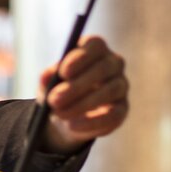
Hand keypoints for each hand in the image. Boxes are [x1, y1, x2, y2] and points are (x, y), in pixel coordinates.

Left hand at [40, 34, 128, 153]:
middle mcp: (113, 63)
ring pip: (110, 91)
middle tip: (55, 99)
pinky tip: (72, 126)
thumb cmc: (57, 89)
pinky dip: (91, 122)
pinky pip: (113, 115)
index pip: (95, 45)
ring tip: (59, 114)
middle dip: (77, 85)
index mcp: (94, 49)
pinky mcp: (122, 108)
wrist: (65, 115)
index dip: (80, 57)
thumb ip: (47, 77)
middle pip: (103, 68)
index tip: (63, 72)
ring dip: (82, 104)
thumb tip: (48, 75)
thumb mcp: (47, 83)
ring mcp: (121, 85)